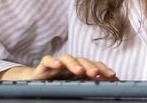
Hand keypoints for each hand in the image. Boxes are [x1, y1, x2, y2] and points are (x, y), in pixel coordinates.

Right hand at [0, 54, 117, 80]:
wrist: (33, 83)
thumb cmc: (55, 84)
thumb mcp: (73, 87)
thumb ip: (88, 87)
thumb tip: (110, 89)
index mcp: (79, 71)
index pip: (94, 66)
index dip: (104, 69)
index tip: (113, 76)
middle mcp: (69, 66)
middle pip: (82, 60)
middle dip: (91, 66)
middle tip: (96, 74)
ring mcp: (56, 65)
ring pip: (67, 58)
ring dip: (74, 63)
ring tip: (80, 71)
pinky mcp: (42, 67)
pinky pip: (47, 60)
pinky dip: (52, 61)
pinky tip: (58, 65)